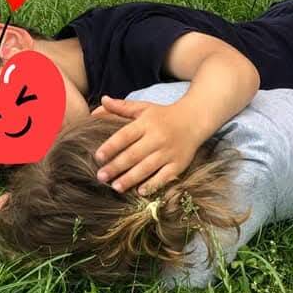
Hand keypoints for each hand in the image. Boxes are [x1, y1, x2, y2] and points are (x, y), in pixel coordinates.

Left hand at [92, 97, 206, 194]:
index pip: (125, 136)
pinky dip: (153, 184)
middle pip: (134, 154)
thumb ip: (121, 107)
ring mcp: (169, 152)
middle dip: (116, 167)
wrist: (194, 119)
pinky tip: (140, 191)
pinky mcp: (179, 164)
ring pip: (147, 167)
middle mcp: (157, 138)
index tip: (98, 157)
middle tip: (101, 177)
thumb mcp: (143, 108)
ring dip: (130, 178)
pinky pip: (165, 177)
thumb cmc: (163, 115)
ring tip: (116, 187)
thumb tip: (102, 101)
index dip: (111, 146)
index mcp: (146, 123)